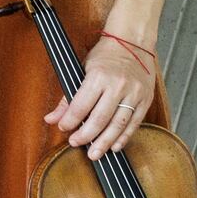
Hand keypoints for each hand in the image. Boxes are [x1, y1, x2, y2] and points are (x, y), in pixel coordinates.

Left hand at [51, 35, 159, 154]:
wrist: (133, 43)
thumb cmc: (105, 56)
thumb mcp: (81, 69)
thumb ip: (67, 97)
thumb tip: (51, 119)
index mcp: (99, 76)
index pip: (81, 105)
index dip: (71, 120)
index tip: (64, 128)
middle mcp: (118, 86)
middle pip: (100, 118)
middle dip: (87, 135)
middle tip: (76, 144)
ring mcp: (134, 94)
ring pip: (118, 124)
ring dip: (105, 142)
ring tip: (94, 154)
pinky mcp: (145, 100)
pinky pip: (134, 123)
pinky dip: (124, 137)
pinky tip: (114, 146)